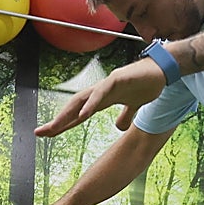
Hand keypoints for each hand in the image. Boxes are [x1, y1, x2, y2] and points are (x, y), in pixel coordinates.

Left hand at [35, 58, 166, 138]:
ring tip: (55, 127)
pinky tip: (83, 115)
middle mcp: (100, 91)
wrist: (163, 70)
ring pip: (82, 99)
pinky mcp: (118, 79)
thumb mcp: (134, 106)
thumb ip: (125, 116)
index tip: (47, 134)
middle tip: (40, 133)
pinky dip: (91, 103)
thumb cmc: (146, 84)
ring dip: (67, 113)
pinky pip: (101, 92)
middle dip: (57, 120)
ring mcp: (108, 84)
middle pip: (73, 106)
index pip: (77, 113)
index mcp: (101, 99)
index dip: (63, 124)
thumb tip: (119, 127)